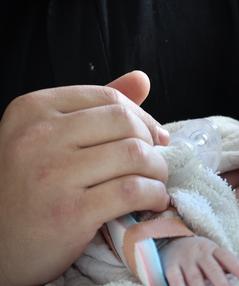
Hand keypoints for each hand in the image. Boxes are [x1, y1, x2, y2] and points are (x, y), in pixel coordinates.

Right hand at [0, 71, 170, 285]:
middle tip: (155, 164)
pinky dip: (154, 195)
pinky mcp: (69, 212)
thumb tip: (142, 79)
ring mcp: (52, 174)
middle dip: (152, 145)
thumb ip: (94, 107)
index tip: (153, 137)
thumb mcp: (50, 136)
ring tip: (155, 183)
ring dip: (158, 171)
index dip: (142, 118)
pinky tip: (153, 201)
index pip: (110, 99)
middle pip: (126, 124)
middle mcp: (38, 137)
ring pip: (135, 155)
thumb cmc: (29, 186)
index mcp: (33, 110)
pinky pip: (133, 191)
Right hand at [161, 236, 238, 285]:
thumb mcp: (214, 253)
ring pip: (194, 278)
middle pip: (212, 269)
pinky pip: (176, 281)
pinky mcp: (170, 268)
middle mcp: (199, 253)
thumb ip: (229, 262)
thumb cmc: (199, 252)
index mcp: (212, 249)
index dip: (238, 268)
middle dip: (221, 283)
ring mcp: (184, 260)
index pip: (227, 258)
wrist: (171, 241)